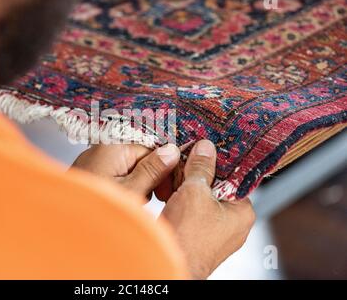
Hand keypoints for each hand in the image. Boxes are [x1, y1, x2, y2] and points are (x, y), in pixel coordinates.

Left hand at [71, 144, 180, 198]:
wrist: (60, 225)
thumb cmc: (94, 209)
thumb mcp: (132, 191)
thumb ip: (153, 170)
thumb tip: (172, 151)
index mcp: (113, 147)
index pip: (151, 150)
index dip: (164, 170)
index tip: (169, 189)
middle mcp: (102, 149)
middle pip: (139, 158)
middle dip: (151, 178)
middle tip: (154, 199)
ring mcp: (94, 162)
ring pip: (128, 169)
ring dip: (138, 185)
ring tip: (135, 205)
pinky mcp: (89, 174)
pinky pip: (114, 175)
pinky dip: (123, 188)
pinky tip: (123, 203)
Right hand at [161, 140, 255, 278]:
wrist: (169, 264)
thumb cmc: (188, 236)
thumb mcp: (194, 192)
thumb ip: (201, 167)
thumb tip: (205, 148)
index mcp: (243, 213)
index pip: (234, 177)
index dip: (217, 162)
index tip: (204, 151)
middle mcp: (234, 225)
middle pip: (217, 188)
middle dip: (199, 176)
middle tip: (186, 162)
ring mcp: (216, 233)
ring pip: (203, 200)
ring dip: (188, 189)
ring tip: (175, 179)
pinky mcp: (200, 237)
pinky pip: (194, 213)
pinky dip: (183, 203)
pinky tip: (170, 196)